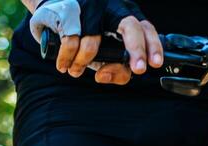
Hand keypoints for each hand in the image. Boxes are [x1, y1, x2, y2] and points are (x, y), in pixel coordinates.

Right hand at [31, 0, 157, 82]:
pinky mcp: (69, 11)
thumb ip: (115, 67)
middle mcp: (111, 8)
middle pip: (130, 26)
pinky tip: (64, 65)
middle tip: (138, 69)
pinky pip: (70, 44)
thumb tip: (106, 75)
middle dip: (136, 50)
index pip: (144, 28)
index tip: (154, 63)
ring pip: (92, 44)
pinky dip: (66, 59)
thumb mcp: (103, 52)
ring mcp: (91, 8)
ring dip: (82, 64)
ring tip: (75, 70)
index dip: (152, 45)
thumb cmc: (84, 35)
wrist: (53, 11)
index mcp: (124, 16)